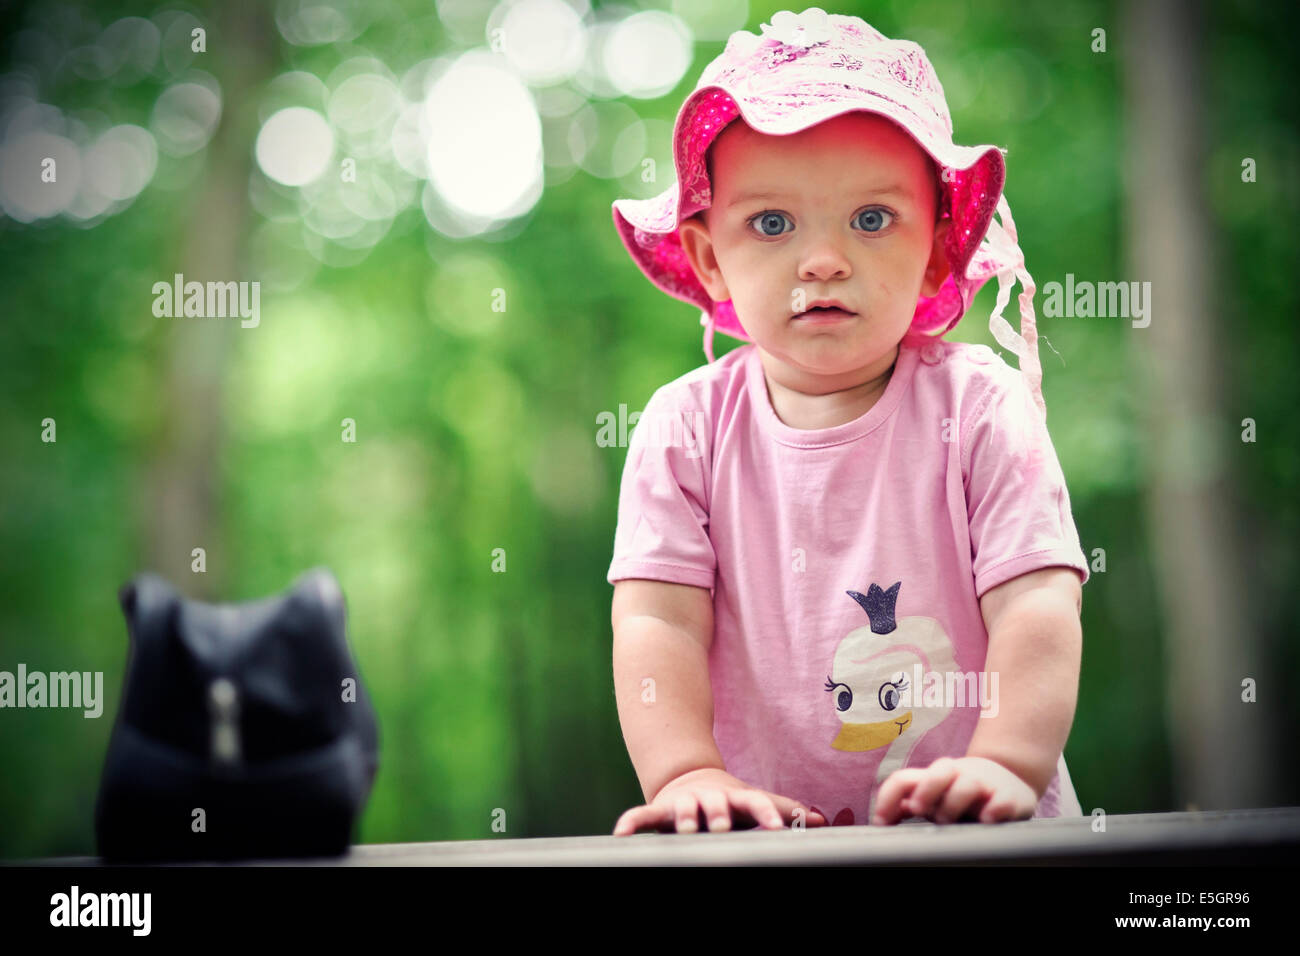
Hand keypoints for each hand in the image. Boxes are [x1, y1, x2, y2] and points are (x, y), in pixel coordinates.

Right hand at [613, 768, 828, 834]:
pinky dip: (631, 822)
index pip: (755, 802)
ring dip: (684, 817)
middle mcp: (711, 799)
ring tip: (686, 828)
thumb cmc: (730, 798)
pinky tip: (621, 833)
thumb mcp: (754, 799)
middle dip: (720, 814)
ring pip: (683, 809)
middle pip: (717, 805)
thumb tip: (819, 818)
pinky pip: (643, 816)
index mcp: (736, 797)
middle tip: (723, 826)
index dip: (767, 813)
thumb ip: (784, 809)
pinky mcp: (660, 809)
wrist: (689, 777)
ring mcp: (684, 803)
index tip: (778, 826)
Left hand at [871, 756, 1038, 825]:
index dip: (888, 797)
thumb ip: (912, 802)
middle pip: (939, 770)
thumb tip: (883, 816)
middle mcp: (957, 776)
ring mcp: (984, 785)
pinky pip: (1003, 799)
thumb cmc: (961, 794)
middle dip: (925, 789)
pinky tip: (987, 819)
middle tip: (916, 810)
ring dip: (955, 800)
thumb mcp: (936, 797)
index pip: (905, 779)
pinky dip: (995, 808)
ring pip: (969, 782)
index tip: (881, 822)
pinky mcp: (1009, 797)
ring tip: (946, 820)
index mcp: (934, 778)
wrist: (1008, 779)